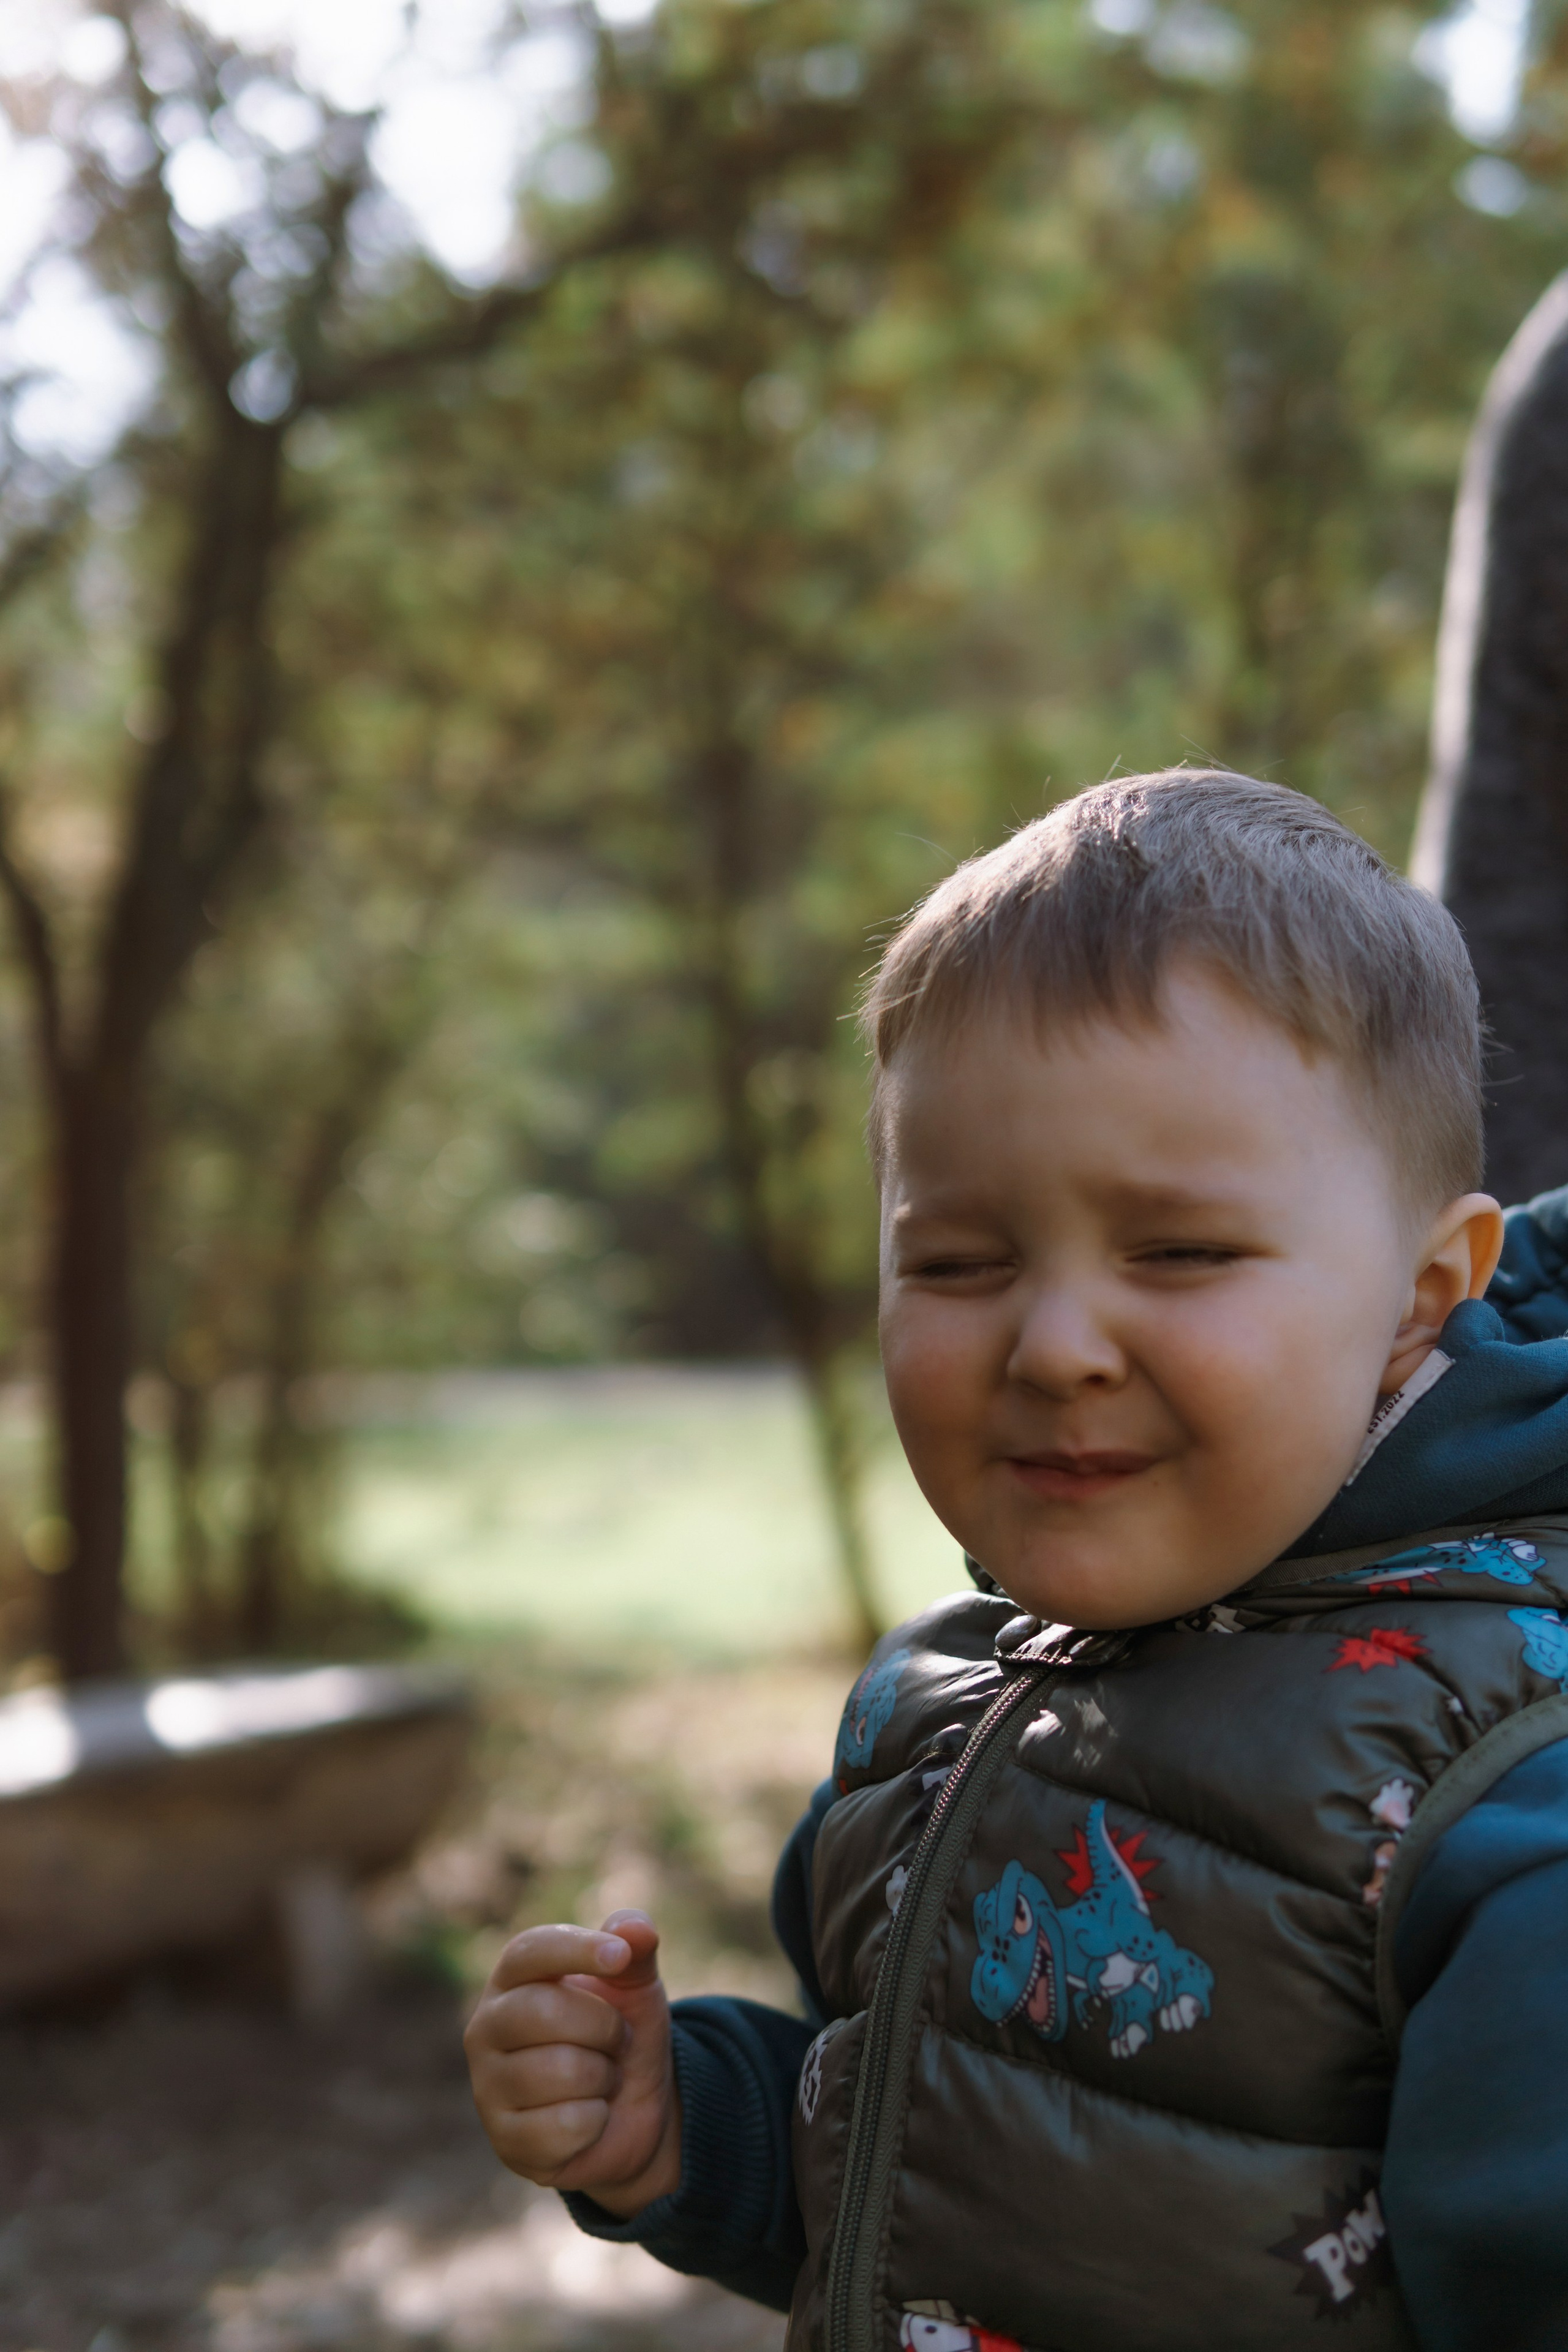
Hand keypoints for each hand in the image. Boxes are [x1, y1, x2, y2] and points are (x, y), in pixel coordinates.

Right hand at [463, 1909, 679, 2213]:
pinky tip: (590, 2119)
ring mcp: (489, 2087)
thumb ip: (636, 1947)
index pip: (528, 1951)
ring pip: (561, 2071)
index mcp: (511, 1980)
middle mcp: (485, 2029)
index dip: (576, 1949)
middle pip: (545, 2011)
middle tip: (618, 2040)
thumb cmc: (622, 2035)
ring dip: (604, 2076)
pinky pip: (567, 2125)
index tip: (620, 1957)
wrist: (633, 2112)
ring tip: (601, 2079)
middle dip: (605, 2026)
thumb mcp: (637, 1986)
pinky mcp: (506, 2141)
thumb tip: (632, 1928)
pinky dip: (597, 2121)